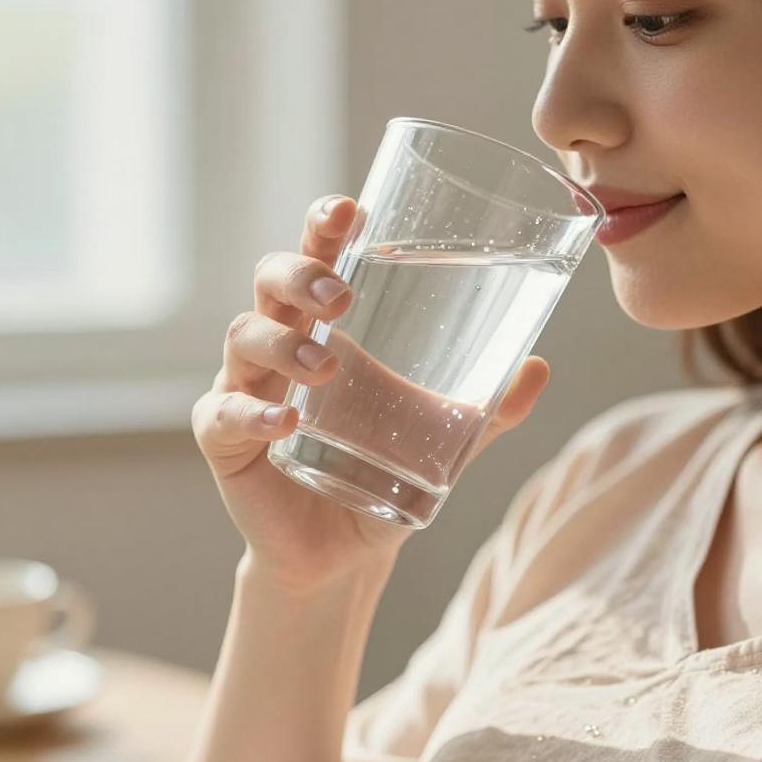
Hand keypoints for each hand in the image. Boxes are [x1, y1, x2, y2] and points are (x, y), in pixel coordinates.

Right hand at [190, 195, 551, 589]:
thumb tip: (538, 369)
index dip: (324, 228)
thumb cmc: (383, 477)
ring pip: (242, 337)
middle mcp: (282, 349)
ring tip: (327, 367)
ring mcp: (247, 390)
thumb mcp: (442, 442)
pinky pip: (223, 413)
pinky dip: (252, 412)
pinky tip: (286, 422)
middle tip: (342, 296)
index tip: (349, 209)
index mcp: (328, 330)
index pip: (317, 261)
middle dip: (299, 274)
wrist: (345, 552)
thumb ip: (487, 411)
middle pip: (269, 282)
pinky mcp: (225, 441)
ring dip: (283, 343)